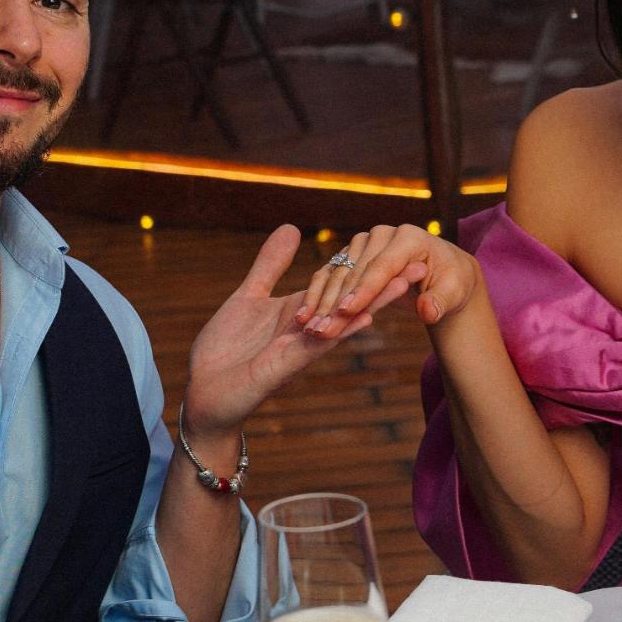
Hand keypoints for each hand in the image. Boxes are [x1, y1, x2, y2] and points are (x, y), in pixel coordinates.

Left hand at [183, 225, 415, 438]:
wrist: (203, 393)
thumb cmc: (225, 350)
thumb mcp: (249, 297)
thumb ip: (271, 265)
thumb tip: (292, 228)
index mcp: (300, 312)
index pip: (338, 287)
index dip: (367, 269)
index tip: (399, 251)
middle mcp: (307, 330)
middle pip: (350, 304)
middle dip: (382, 286)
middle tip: (418, 265)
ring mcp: (298, 349)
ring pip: (342, 324)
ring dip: (372, 305)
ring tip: (402, 285)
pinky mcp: (283, 367)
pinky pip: (316, 347)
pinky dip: (339, 332)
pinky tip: (363, 318)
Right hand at [296, 223, 481, 334]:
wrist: (444, 273)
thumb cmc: (452, 283)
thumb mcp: (454, 293)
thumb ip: (440, 302)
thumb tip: (427, 311)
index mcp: (409, 237)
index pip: (382, 266)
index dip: (364, 290)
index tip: (346, 312)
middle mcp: (383, 234)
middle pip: (356, 270)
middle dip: (338, 301)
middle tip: (322, 328)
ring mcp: (365, 242)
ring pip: (339, 273)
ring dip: (322, 300)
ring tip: (309, 327)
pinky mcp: (353, 253)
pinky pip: (332, 274)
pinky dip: (318, 295)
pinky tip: (304, 317)